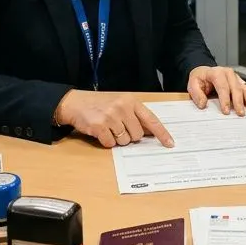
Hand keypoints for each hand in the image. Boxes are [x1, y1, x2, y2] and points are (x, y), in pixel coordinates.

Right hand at [53, 90, 173, 148]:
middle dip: (130, 136)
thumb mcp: (120, 103)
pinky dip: (106, 141)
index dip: (161, 133)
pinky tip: (100, 131)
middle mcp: (123, 107)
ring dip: (117, 139)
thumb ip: (135, 115)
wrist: (75, 103)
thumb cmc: (100, 104)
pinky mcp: (99, 126)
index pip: (151, 120)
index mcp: (131, 101)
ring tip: (108, 128)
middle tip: (118, 128)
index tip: (170, 143)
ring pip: (124, 141)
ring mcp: (111, 116)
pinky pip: (110, 144)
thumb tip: (151, 133)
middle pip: (137, 135)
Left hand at [187, 66, 245, 115]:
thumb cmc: (200, 79)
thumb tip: (203, 104)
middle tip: (240, 113)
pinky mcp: (240, 81)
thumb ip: (196, 93)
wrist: (204, 71)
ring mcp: (236, 77)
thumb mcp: (193, 84)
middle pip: (236, 88)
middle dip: (239, 101)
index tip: (226, 111)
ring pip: (245, 88)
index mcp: (216, 73)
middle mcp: (228, 73)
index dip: (225, 99)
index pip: (222, 87)